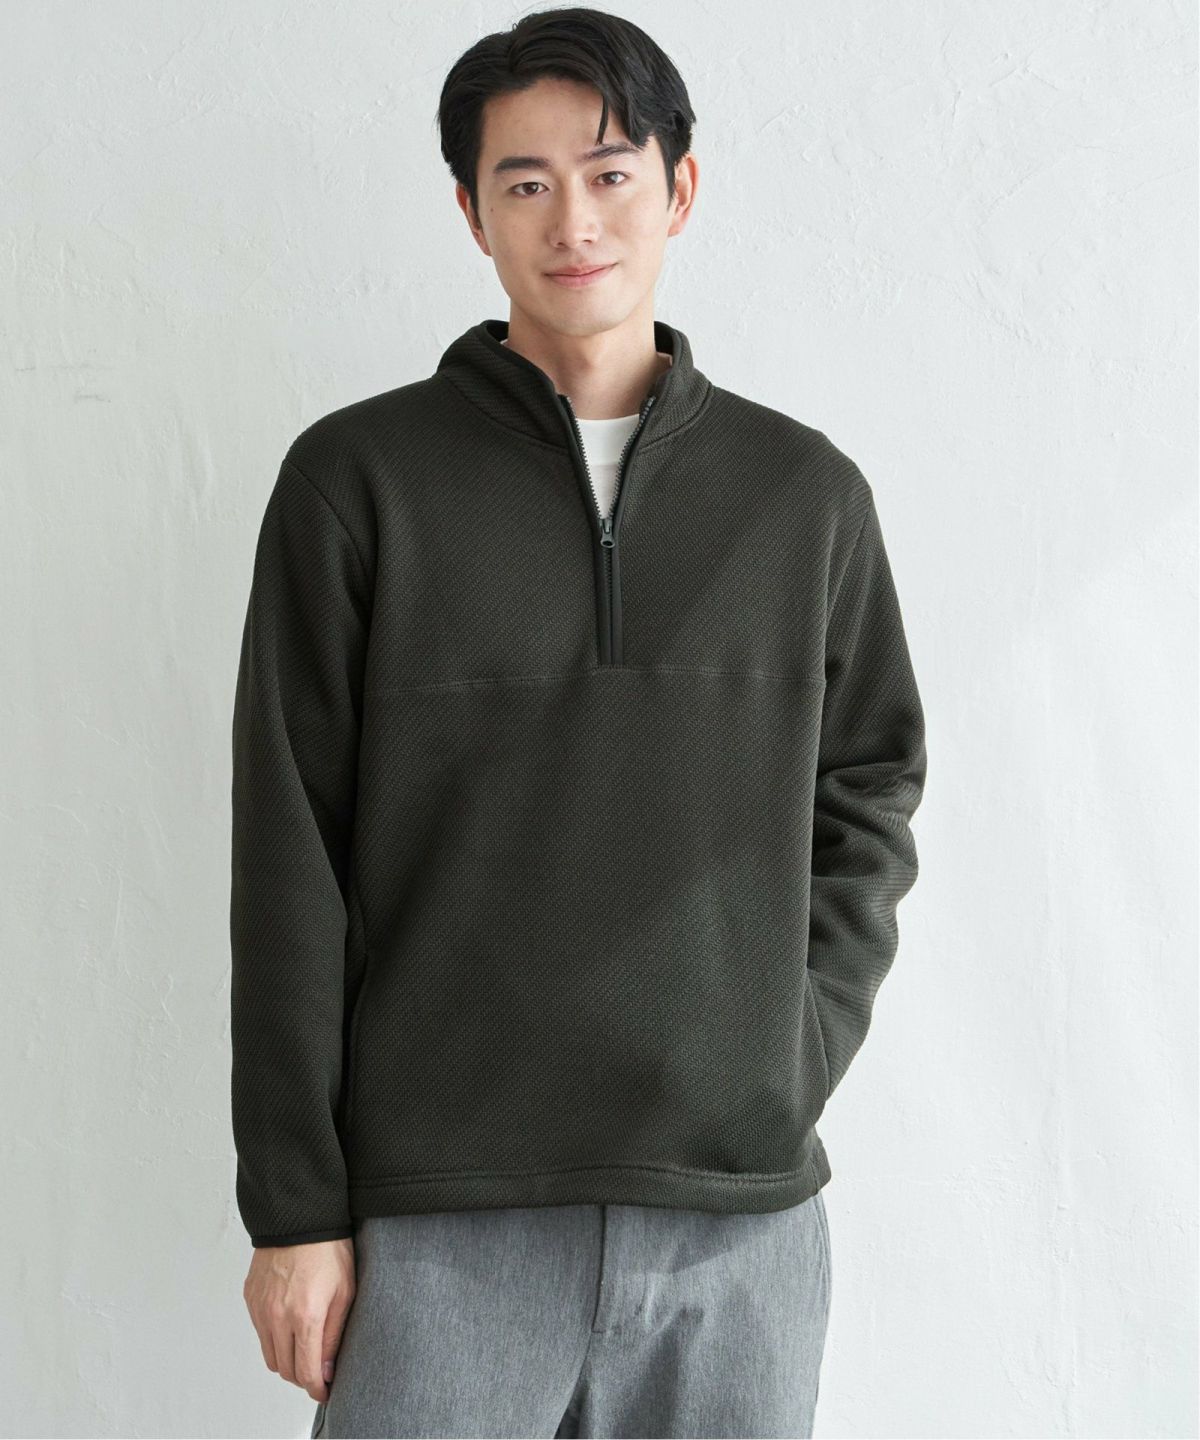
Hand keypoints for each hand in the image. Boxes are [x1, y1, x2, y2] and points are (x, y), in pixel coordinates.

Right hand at [243, 1236, 355, 1401]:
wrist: (300, 1217)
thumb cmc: (329, 1250)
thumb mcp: (344, 1292)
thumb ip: (333, 1336)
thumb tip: (325, 1370)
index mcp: (305, 1316)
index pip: (305, 1372)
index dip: (316, 1388)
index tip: (324, 1391)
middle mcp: (277, 1317)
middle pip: (284, 1369)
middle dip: (302, 1376)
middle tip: (317, 1370)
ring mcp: (260, 1308)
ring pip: (269, 1355)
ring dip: (286, 1360)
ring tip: (304, 1348)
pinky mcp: (251, 1298)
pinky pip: (260, 1332)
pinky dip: (273, 1338)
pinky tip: (289, 1324)